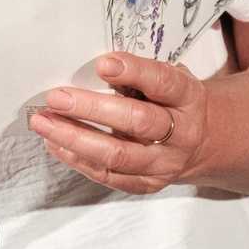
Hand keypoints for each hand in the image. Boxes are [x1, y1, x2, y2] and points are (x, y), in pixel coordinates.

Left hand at [30, 51, 212, 194]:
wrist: (203, 142)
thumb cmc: (173, 102)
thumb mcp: (168, 81)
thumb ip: (137, 76)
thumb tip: (87, 70)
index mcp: (189, 97)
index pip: (163, 83)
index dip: (134, 73)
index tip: (103, 64)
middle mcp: (181, 133)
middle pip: (137, 122)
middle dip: (92, 108)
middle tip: (57, 98)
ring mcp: (164, 163)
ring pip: (118, 154)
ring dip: (75, 138)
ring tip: (44, 123)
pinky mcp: (147, 183)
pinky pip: (108, 175)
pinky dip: (77, 159)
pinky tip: (55, 144)